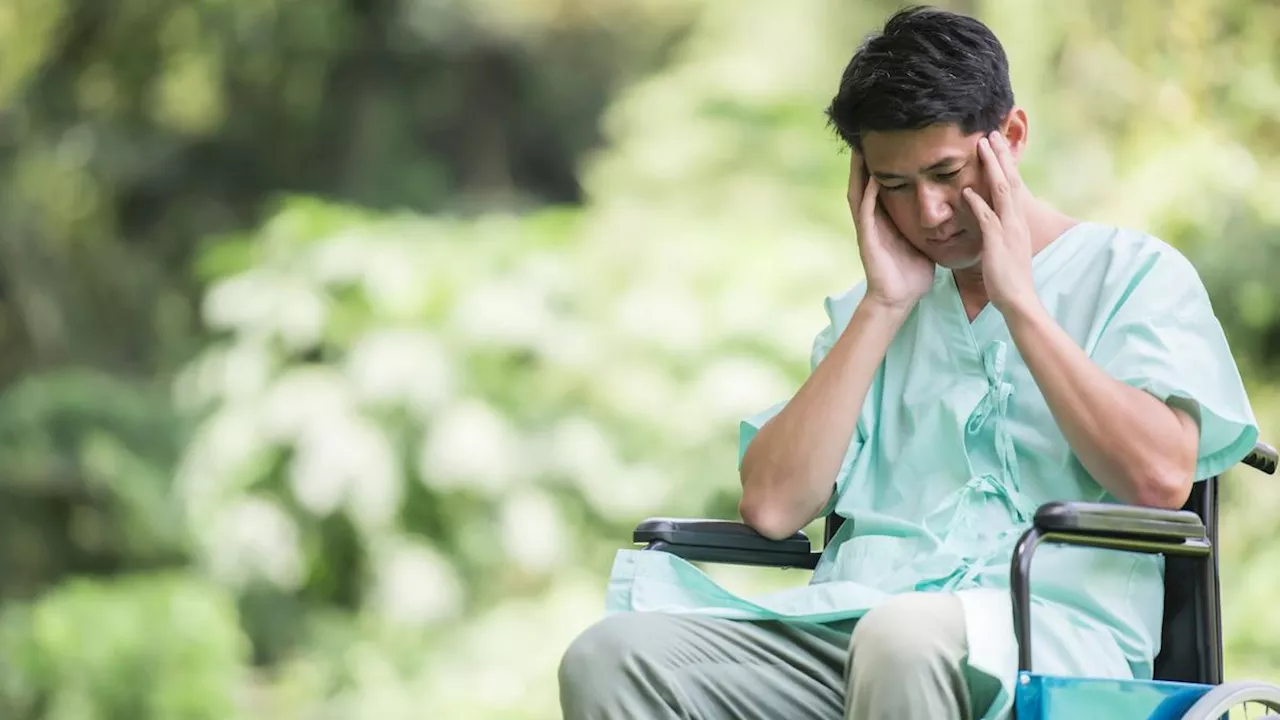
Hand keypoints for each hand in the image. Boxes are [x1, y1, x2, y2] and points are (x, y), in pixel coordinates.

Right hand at [847, 154, 934, 309]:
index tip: (887, 145)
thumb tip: (949, 210)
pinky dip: (869, 196)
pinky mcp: (868, 240)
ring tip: (860, 152)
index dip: (880, 166)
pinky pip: (866, 213)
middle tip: (866, 140)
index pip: (880, 187)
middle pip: (863, 185)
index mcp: (885, 221)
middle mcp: (873, 221)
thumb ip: (927, 224)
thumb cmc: (911, 274)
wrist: (899, 299)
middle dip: (863, 164)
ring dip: (858, 174)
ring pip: (858, 195)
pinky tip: (873, 180)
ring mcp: (868, 230)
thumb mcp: (922, 241)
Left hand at [962, 132, 1037, 315]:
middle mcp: (1016, 221)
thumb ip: (1000, 230)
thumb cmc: (1010, 278)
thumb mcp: (1006, 248)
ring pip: (1002, 191)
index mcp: (1018, 221)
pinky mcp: (997, 243)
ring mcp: (1008, 230)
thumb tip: (992, 218)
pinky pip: (987, 219)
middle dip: (1000, 156)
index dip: (1005, 165)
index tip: (996, 146)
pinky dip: (977, 204)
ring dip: (992, 168)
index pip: (1014, 185)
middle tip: (991, 133)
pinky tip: (967, 191)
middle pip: (1011, 180)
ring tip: (981, 147)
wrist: (1020, 300)